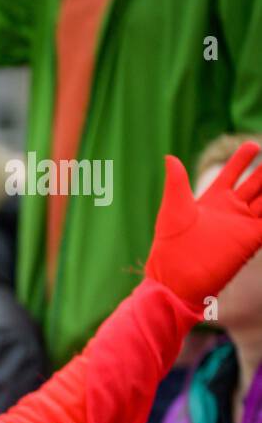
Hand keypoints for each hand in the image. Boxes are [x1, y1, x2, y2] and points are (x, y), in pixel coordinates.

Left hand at [146, 141, 261, 310]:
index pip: (233, 173)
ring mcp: (244, 224)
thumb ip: (176, 182)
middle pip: (257, 183)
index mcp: (213, 200)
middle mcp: (232, 210)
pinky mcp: (252, 239)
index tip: (252, 144)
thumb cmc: (170, 245)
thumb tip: (168, 157)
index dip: (242, 159)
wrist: (177, 278)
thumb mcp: (173, 209)